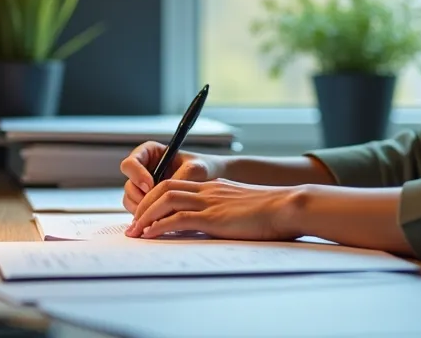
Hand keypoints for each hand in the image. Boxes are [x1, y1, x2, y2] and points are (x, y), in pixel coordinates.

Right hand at [119, 141, 225, 212]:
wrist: (212, 182)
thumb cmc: (204, 169)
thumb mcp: (195, 169)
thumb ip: (178, 177)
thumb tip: (164, 193)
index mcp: (150, 152)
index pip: (131, 162)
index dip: (137, 174)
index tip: (150, 185)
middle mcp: (143, 169)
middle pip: (128, 184)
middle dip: (139, 197)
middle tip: (155, 205)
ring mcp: (142, 186)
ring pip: (130, 199)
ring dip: (142, 209)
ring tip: (159, 214)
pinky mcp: (147, 201)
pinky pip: (138, 210)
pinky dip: (146, 217)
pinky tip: (160, 220)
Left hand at [125, 178, 302, 240]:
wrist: (287, 206)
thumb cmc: (273, 211)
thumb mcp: (243, 209)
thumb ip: (227, 213)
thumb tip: (219, 226)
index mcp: (214, 187)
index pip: (175, 185)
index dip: (155, 197)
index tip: (146, 214)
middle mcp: (208, 190)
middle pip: (163, 188)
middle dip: (143, 205)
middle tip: (133, 224)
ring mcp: (209, 202)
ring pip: (165, 200)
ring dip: (145, 216)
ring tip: (135, 232)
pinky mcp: (213, 217)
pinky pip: (177, 218)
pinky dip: (158, 226)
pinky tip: (150, 235)